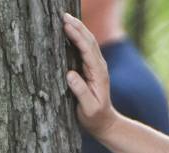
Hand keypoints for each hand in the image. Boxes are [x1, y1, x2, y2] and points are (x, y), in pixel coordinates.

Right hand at [61, 13, 119, 135]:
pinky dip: (78, 37)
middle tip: (63, 15)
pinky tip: (71, 31)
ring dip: (78, 29)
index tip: (66, 26)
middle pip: (89, 41)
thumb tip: (70, 74)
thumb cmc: (95, 118)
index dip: (77, 37)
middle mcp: (99, 67)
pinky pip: (85, 48)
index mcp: (98, 74)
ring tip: (66, 17)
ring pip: (88, 42)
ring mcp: (96, 66)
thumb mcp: (88, 109)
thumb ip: (81, 92)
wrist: (105, 123)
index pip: (88, 50)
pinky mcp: (91, 68)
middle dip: (77, 27)